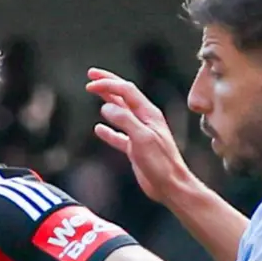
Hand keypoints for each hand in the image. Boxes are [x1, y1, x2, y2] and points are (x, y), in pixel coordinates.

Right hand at [85, 68, 191, 203]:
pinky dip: (108, 130)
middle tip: (90, 74)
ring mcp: (140, 133)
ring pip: (120, 112)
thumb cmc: (161, 163)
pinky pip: (118, 135)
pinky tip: (98, 129)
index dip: (108, 84)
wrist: (171, 186)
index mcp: (149, 114)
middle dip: (107, 83)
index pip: (126, 90)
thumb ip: (125, 120)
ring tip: (93, 92)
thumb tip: (105, 107)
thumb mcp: (142, 139)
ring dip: (106, 101)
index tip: (90, 84)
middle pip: (123, 95)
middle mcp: (145, 120)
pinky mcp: (136, 148)